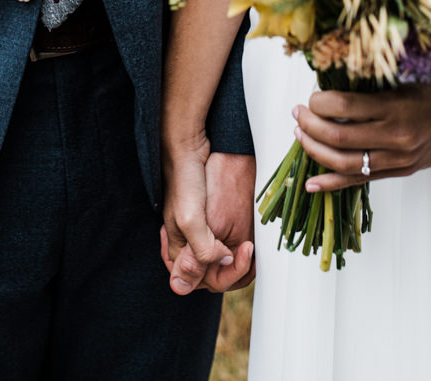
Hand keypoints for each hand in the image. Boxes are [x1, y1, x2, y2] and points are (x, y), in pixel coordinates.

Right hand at [161, 135, 255, 294]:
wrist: (189, 150)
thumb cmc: (186, 182)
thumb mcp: (191, 219)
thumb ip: (201, 251)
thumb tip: (219, 267)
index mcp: (179, 252)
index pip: (206, 281)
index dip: (229, 272)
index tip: (245, 249)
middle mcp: (186, 248)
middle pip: (214, 275)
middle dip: (236, 266)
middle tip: (251, 245)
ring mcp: (196, 236)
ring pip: (221, 262)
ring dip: (238, 257)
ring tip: (250, 241)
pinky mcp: (206, 223)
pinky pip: (223, 245)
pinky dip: (237, 244)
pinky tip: (246, 233)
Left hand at [292, 87, 430, 193]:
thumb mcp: (405, 80)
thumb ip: (371, 87)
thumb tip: (330, 86)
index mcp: (395, 108)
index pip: (343, 108)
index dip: (318, 102)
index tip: (310, 96)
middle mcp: (395, 137)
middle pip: (338, 138)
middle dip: (309, 126)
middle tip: (297, 113)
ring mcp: (397, 159)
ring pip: (344, 163)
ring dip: (315, 150)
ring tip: (300, 135)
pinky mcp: (400, 172)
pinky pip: (360, 181)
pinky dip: (332, 183)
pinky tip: (312, 183)